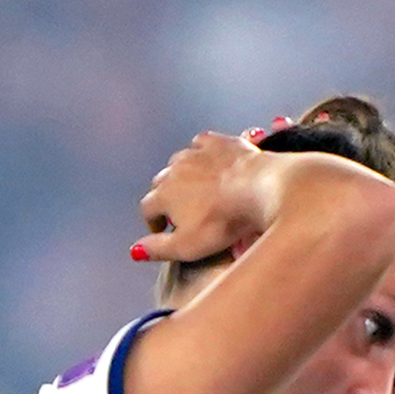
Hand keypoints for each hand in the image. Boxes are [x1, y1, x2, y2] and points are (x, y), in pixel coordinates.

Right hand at [128, 129, 286, 267]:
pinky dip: (202, 152)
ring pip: (179, 162)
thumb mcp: (189, 246)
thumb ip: (159, 248)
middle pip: (161, 184)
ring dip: (183, 175)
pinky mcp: (218, 142)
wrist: (260, 188)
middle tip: (179, 211)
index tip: (160, 229)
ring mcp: (195, 153)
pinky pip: (202, 143)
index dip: (153, 221)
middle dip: (166, 198)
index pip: (147, 209)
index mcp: (163, 195)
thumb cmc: (225, 222)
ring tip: (195, 188)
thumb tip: (135, 251)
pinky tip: (210, 160)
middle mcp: (173, 170)